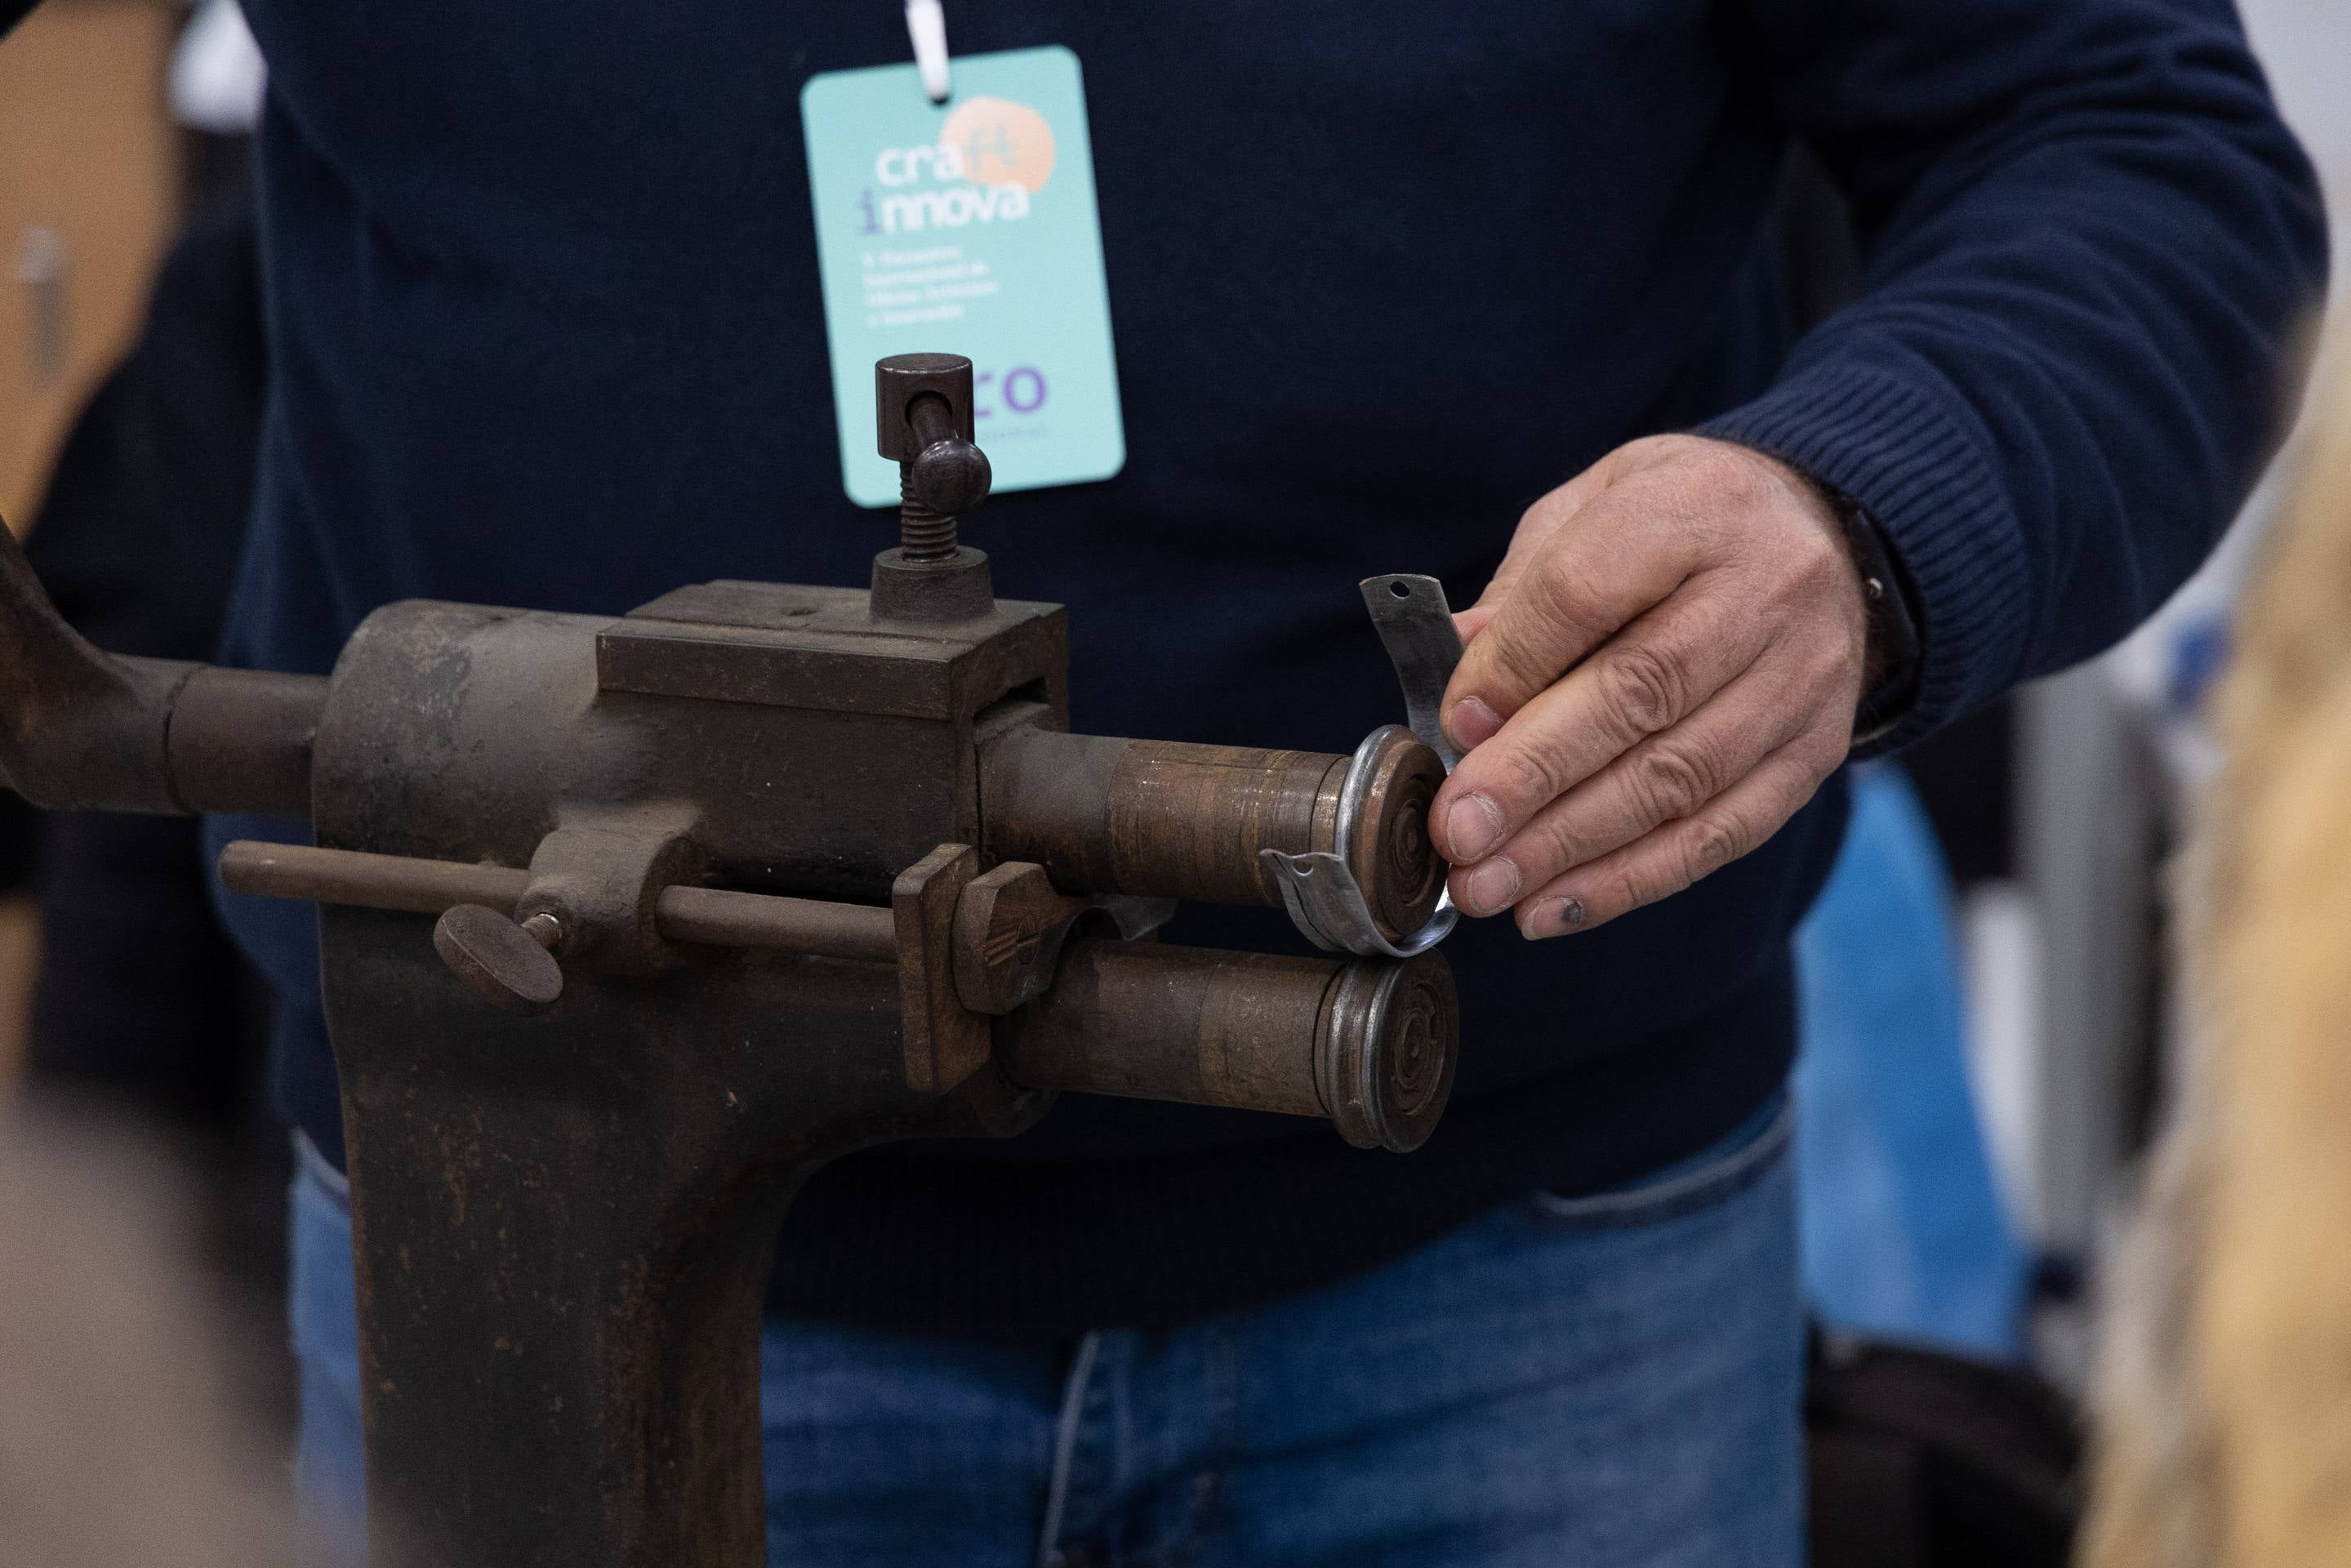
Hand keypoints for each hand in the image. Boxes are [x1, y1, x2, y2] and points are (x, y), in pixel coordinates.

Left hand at [1432, 435, 1866, 936]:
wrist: (1823, 532)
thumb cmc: (1677, 525)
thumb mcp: (1591, 510)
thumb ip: (1523, 595)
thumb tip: (1460, 693)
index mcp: (1694, 507)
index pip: (1587, 591)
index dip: (1513, 668)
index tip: (1454, 728)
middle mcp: (1765, 589)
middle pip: (1638, 694)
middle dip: (1534, 777)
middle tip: (1458, 835)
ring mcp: (1802, 676)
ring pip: (1680, 777)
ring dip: (1571, 846)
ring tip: (1489, 886)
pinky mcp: (1817, 749)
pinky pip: (1723, 830)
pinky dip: (1632, 878)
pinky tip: (1556, 906)